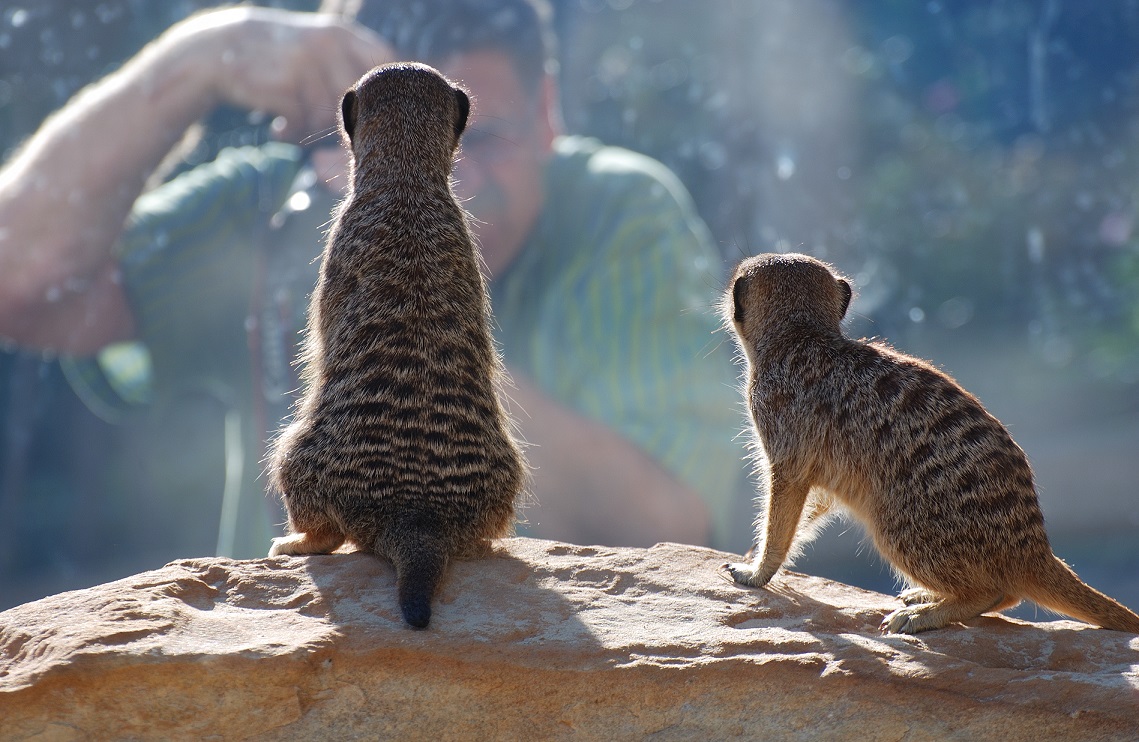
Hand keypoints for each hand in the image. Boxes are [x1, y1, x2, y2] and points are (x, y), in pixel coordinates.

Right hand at [166, 7, 395, 142]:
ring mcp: (307, 63)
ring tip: (296, 124)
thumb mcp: (319, 48)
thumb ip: (352, 66)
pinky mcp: (286, 84)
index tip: (367, 114)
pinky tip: (280, 129)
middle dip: (344, 122)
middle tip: (323, 130)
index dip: (381, 95)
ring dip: (313, 128)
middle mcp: (329, 44)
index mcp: (342, 34)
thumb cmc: (282, 59)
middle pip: (359, 100)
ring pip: (330, 115)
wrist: (222, 48)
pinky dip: (292, 132)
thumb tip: (394, 107)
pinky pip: (304, 122)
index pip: (383, 65)